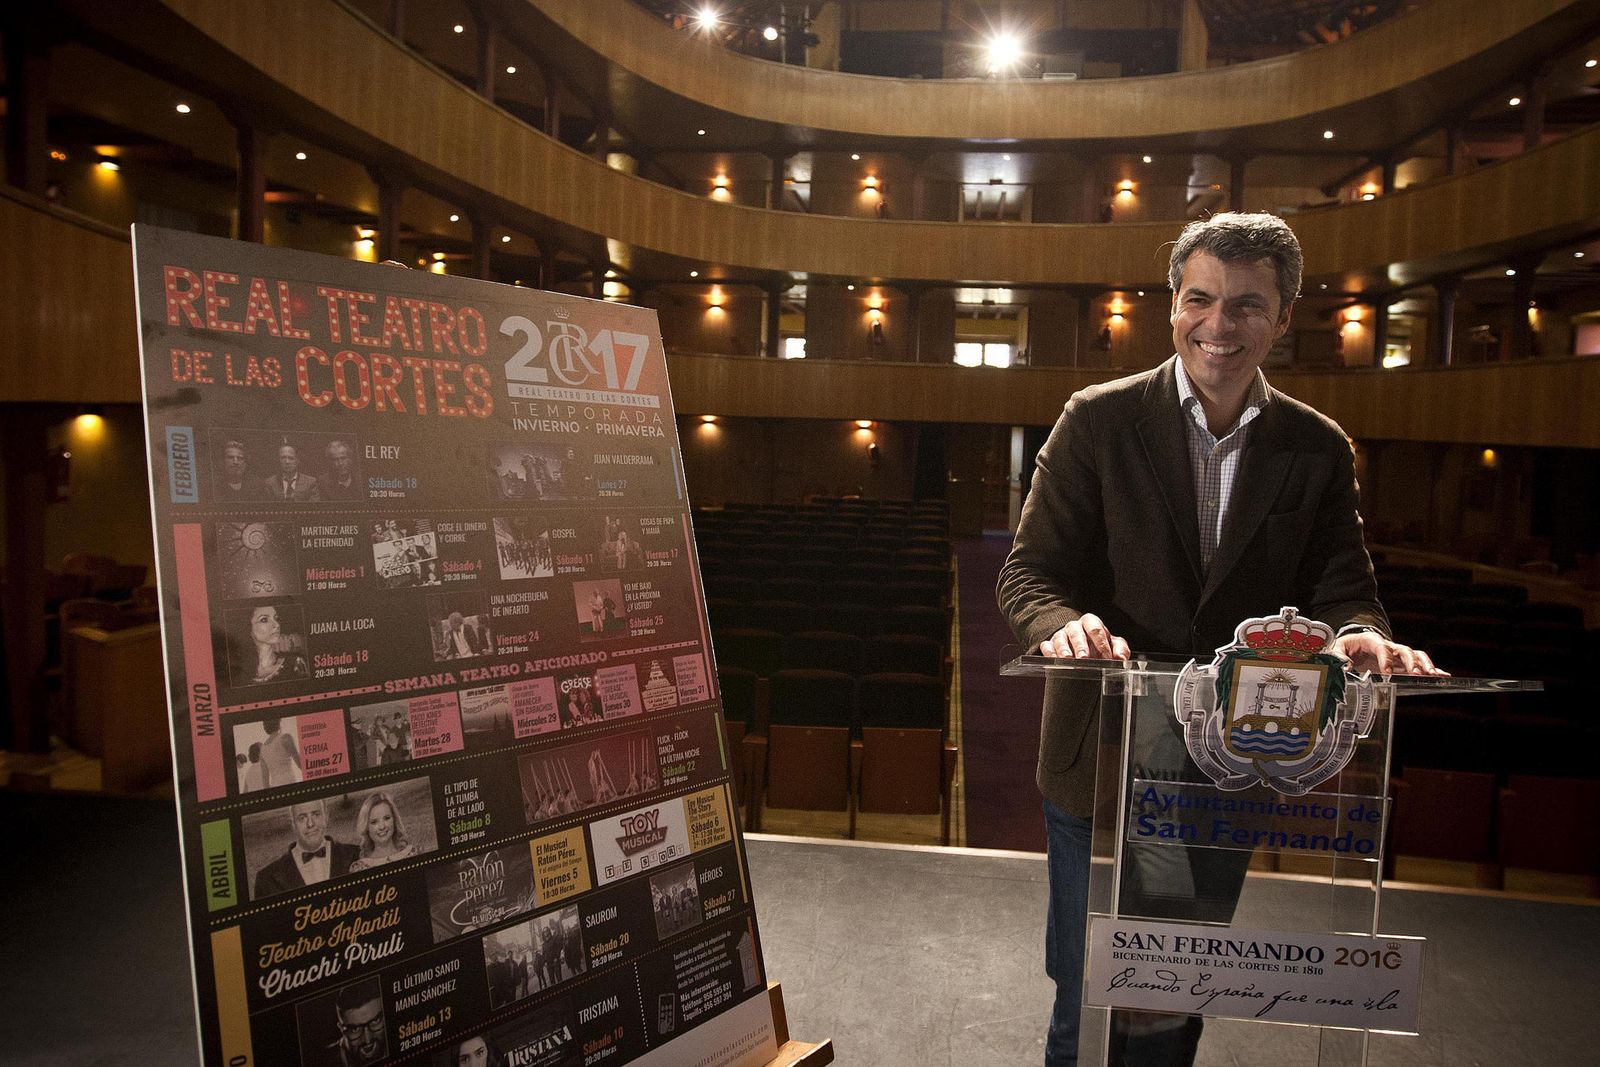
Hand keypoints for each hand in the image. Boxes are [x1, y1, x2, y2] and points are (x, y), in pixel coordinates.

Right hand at [1039, 613, 1129, 660]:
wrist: (1080, 645)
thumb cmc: (1097, 644)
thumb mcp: (1111, 644)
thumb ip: (1120, 649)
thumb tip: (1121, 659)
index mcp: (1091, 622)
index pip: (1096, 629)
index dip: (1102, 643)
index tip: (1106, 658)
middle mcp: (1075, 627)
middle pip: (1077, 632)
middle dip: (1080, 645)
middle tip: (1084, 657)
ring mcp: (1061, 634)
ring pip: (1060, 638)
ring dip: (1064, 649)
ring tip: (1068, 659)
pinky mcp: (1050, 644)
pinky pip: (1047, 645)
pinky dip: (1050, 652)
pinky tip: (1053, 659)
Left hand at [1333, 631, 1447, 675]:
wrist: (1353, 645)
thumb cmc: (1346, 647)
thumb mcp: (1337, 649)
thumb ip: (1338, 657)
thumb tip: (1345, 667)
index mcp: (1372, 640)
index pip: (1381, 647)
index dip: (1386, 659)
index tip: (1387, 673)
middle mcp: (1389, 646)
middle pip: (1404, 650)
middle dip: (1411, 662)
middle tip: (1416, 674)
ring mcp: (1398, 654)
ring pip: (1416, 656)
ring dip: (1425, 666)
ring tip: (1433, 676)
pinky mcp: (1403, 663)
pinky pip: (1420, 664)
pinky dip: (1433, 669)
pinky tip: (1444, 676)